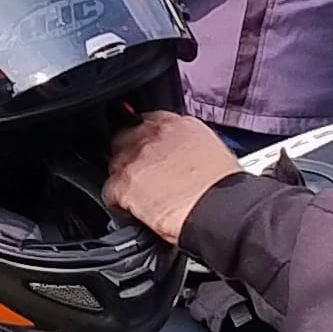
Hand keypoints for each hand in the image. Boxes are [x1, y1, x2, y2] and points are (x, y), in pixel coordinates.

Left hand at [106, 111, 242, 240]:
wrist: (220, 209)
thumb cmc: (224, 187)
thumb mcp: (212, 151)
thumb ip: (188, 146)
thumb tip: (181, 158)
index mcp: (178, 125)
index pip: (148, 120)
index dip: (146, 139)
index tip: (148, 150)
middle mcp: (153, 135)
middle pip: (125, 138)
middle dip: (130, 154)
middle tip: (142, 175)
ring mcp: (136, 158)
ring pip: (115, 163)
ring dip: (123, 178)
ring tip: (138, 196)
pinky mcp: (125, 183)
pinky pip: (108, 191)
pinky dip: (116, 203)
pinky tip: (130, 211)